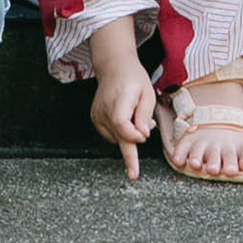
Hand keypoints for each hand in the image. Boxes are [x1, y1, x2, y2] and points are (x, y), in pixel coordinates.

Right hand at [87, 39, 155, 180]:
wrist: (114, 67)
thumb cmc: (133, 79)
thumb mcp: (147, 93)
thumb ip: (144, 114)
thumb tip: (142, 135)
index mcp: (118, 100)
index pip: (122, 124)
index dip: (134, 134)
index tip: (145, 136)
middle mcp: (104, 109)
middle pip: (118, 136)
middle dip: (129, 156)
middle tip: (133, 175)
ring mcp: (97, 115)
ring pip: (116, 137)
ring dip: (130, 136)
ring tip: (138, 119)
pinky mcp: (95, 119)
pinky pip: (111, 134)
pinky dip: (122, 133)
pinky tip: (128, 121)